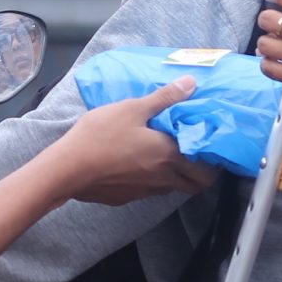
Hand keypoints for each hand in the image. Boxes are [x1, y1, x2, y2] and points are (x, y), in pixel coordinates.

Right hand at [52, 78, 216, 204]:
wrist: (68, 169)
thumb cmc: (101, 135)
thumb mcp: (132, 109)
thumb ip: (164, 98)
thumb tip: (192, 83)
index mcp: (169, 155)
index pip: (206, 171)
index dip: (213, 163)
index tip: (211, 150)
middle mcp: (163, 178)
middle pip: (195, 186)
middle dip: (201, 174)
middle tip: (195, 155)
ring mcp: (145, 191)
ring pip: (172, 189)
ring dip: (177, 177)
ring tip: (168, 157)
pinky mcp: (127, 198)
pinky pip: (149, 190)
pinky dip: (153, 180)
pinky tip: (139, 165)